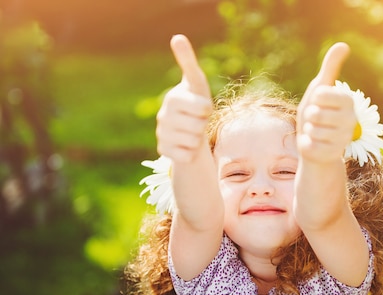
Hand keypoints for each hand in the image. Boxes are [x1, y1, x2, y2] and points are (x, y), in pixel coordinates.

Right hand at [155, 34, 213, 162]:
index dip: (207, 109)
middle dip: (203, 125)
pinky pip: (187, 156)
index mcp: (173, 98)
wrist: (188, 128)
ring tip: (192, 132)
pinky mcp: (162, 151)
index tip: (202, 107)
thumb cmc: (195, 101)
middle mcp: (163, 116)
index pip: (203, 108)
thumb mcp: (196, 82)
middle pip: (199, 127)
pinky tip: (185, 145)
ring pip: (194, 142)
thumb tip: (177, 37)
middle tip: (197, 121)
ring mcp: (161, 134)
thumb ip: (188, 62)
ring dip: (198, 139)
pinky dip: (191, 153)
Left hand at [297, 43, 355, 164]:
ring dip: (308, 131)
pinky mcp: (333, 155)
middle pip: (316, 113)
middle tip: (317, 121)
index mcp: (348, 101)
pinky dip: (307, 145)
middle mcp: (351, 120)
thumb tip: (343, 44)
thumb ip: (331, 68)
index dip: (313, 99)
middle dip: (310, 117)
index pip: (320, 94)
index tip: (319, 104)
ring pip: (312, 130)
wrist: (315, 144)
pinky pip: (310, 145)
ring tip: (316, 133)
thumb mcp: (320, 89)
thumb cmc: (317, 113)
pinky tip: (315, 146)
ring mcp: (344, 139)